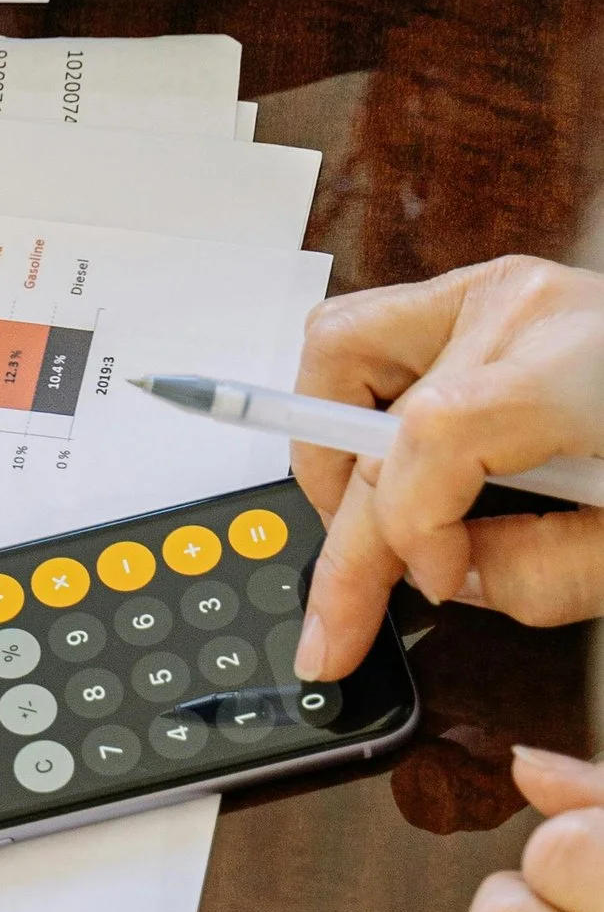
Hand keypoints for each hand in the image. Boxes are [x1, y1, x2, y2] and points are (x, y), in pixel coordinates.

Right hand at [293, 260, 603, 675]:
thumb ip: (540, 576)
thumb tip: (449, 580)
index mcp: (579, 366)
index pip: (430, 441)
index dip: (411, 534)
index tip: (437, 589)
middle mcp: (523, 309)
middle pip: (373, 422)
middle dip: (347, 539)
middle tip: (341, 621)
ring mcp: (498, 290)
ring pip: (337, 350)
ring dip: (333, 447)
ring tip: (366, 524)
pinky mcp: (489, 295)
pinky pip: (376, 335)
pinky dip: (362, 404)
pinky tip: (394, 467)